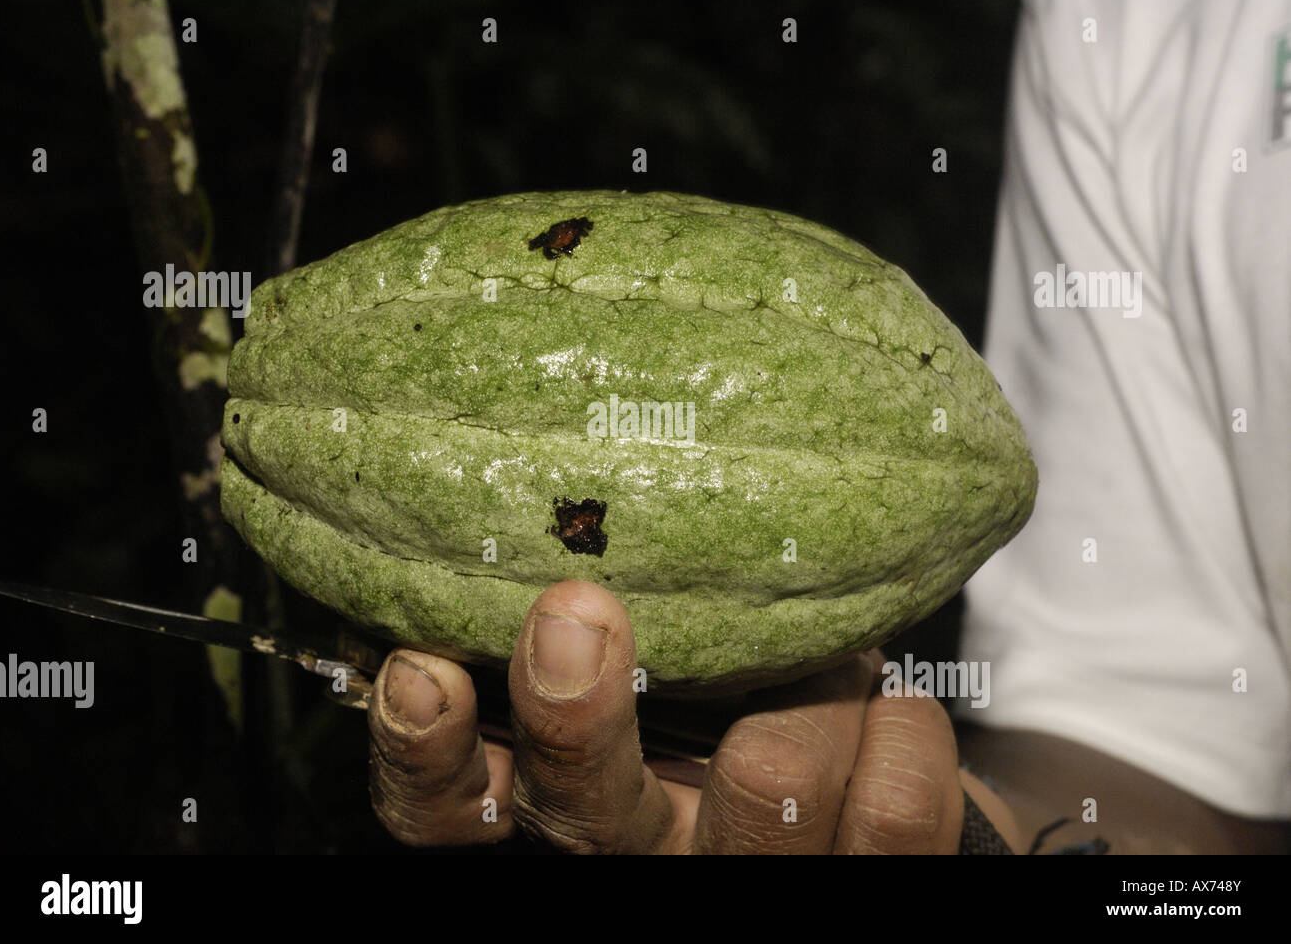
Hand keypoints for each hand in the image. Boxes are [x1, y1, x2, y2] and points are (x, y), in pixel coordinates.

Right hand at [368, 579, 1016, 852]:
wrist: (874, 800)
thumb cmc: (734, 691)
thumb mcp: (654, 646)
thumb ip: (603, 592)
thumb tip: (572, 445)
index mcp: (562, 801)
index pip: (446, 815)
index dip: (423, 754)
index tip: (424, 666)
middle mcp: (637, 853)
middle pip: (579, 813)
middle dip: (575, 708)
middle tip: (578, 606)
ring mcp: (744, 872)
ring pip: (766, 786)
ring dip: (813, 691)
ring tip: (837, 658)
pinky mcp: (859, 883)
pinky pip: (895, 814)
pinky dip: (906, 731)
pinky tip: (893, 707)